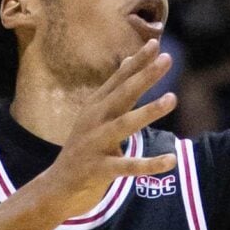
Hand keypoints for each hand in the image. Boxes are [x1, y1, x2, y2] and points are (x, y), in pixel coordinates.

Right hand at [33, 43, 177, 226]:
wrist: (57, 187)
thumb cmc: (83, 149)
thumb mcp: (95, 116)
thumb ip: (115, 91)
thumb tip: (129, 61)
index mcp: (95, 108)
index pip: (119, 80)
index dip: (137, 62)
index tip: (156, 43)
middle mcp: (94, 121)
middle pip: (122, 95)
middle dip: (145, 76)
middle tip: (167, 59)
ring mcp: (95, 144)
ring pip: (124, 125)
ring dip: (148, 111)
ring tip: (172, 98)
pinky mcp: (99, 170)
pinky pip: (128, 166)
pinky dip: (149, 164)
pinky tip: (171, 160)